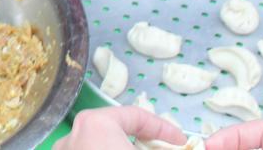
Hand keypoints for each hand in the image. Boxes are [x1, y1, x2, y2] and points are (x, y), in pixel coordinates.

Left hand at [52, 107, 187, 149]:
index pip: (137, 116)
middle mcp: (74, 133)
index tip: (182, 141)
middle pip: (116, 129)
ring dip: (122, 145)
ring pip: (101, 143)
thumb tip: (188, 146)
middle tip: (161, 147)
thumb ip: (167, 147)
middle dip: (142, 138)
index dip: (164, 128)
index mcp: (96, 123)